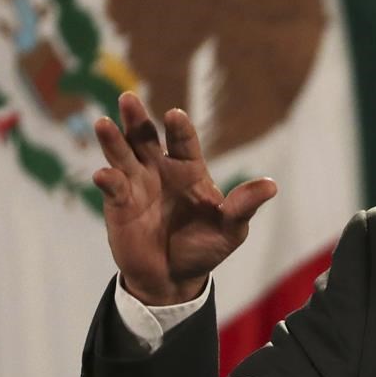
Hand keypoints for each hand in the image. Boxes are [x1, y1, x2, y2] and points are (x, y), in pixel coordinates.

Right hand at [92, 92, 276, 304]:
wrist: (174, 278)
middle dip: (137, 119)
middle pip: (146, 138)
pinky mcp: (119, 205)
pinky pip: (112, 187)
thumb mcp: (230, 229)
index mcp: (190, 169)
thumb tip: (271, 186)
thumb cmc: (205, 247)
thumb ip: (244, 206)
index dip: (179, 128)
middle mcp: (161, 170)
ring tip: (104, 123)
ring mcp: (137, 185)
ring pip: (123, 155)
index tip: (174, 114)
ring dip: (113, 139)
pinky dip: (107, 179)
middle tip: (129, 98)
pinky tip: (104, 174)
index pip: (184, 142)